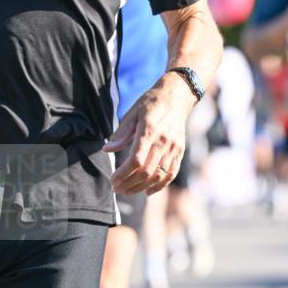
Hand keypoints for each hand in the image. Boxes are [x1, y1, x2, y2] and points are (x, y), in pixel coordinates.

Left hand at [103, 75, 192, 194]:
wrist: (177, 96)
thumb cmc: (151, 103)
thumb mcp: (132, 113)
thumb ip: (121, 134)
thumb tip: (107, 149)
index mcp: (150, 130)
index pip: (136, 160)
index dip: (123, 174)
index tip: (113, 180)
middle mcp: (164, 141)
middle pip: (146, 171)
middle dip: (129, 183)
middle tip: (116, 188)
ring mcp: (174, 148)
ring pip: (158, 175)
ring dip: (141, 187)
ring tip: (127, 191)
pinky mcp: (180, 151)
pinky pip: (170, 173)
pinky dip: (159, 186)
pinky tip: (147, 191)